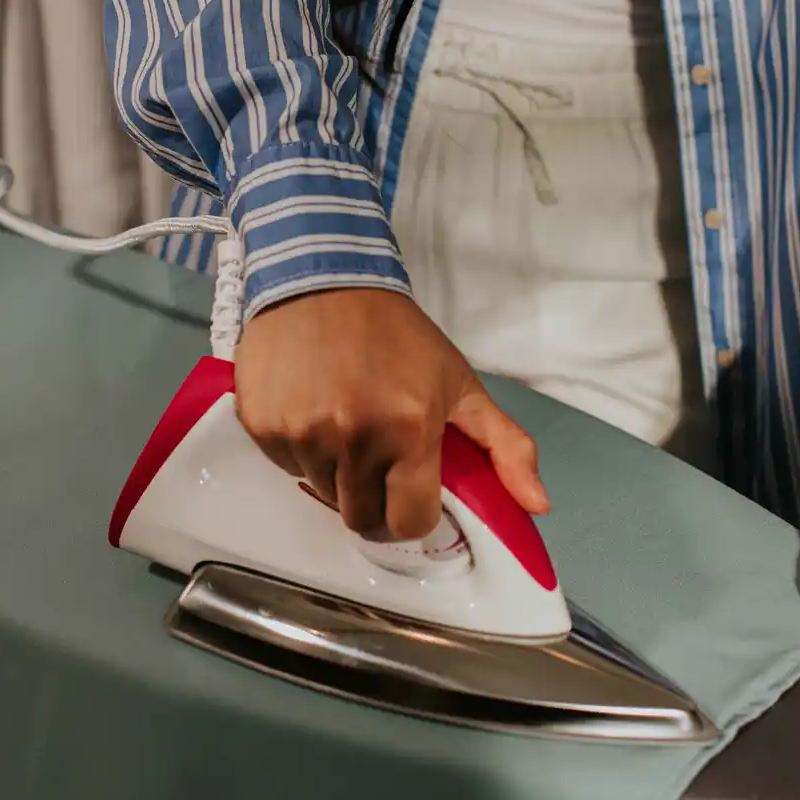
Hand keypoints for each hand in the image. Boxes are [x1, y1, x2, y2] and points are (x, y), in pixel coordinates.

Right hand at [232, 288, 548, 541]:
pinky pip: (284, 466)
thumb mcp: (460, 384)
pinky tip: (311, 409)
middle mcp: (351, 438)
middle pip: (361, 518)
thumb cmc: (397, 334)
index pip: (408, 522)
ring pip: (321, 491)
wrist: (324, 276)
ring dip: (335, 473)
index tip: (410, 493)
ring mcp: (301, 433)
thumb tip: (538, 504)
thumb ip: (505, 446)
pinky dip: (299, 451)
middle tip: (377, 460)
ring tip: (343, 423)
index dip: (412, 514)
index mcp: (408, 431)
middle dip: (373, 500)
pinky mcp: (261, 424)